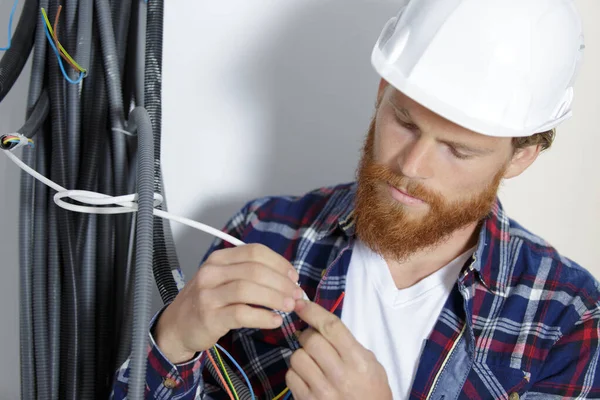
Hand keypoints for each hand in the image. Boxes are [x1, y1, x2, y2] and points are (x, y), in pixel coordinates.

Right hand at [154, 244, 303, 362]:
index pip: (255, 252)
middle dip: (281, 282)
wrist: (176, 327)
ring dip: (275, 298)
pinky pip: (242, 314)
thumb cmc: (207, 302)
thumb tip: (287, 278)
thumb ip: (249, 274)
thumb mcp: (222, 279)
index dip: (279, 263)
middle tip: (297, 294)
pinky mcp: (209, 317)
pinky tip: (275, 321)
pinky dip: (263, 317)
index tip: (294, 276)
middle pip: (255, 270)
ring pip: (248, 289)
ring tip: (290, 306)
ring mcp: (208, 294)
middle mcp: (211, 273)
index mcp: (219, 259)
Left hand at [286, 299, 392, 399]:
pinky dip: (296, 373)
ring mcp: (323, 391)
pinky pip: (291, 376)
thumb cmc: (371, 391)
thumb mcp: (371, 365)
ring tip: (312, 362)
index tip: (301, 303)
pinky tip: (308, 378)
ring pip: (297, 357)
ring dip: (301, 355)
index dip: (313, 311)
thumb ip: (349, 344)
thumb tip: (319, 324)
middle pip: (311, 340)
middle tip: (312, 340)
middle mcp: (340, 375)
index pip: (331, 327)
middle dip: (307, 335)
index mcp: (358, 361)